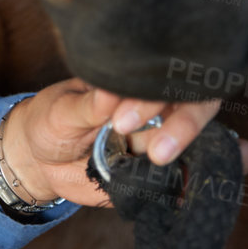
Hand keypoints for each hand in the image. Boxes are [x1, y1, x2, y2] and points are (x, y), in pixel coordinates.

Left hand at [0, 79, 247, 208]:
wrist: (41, 159)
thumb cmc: (51, 120)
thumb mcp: (61, 110)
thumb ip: (88, 105)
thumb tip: (110, 93)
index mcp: (130, 81)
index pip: (161, 75)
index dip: (154, 94)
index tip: (125, 118)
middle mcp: (151, 106)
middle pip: (189, 105)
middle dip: (182, 124)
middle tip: (155, 149)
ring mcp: (156, 136)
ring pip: (190, 138)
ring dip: (186, 149)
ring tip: (161, 160)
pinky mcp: (154, 169)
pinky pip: (181, 171)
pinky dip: (194, 173)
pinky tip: (206, 170)